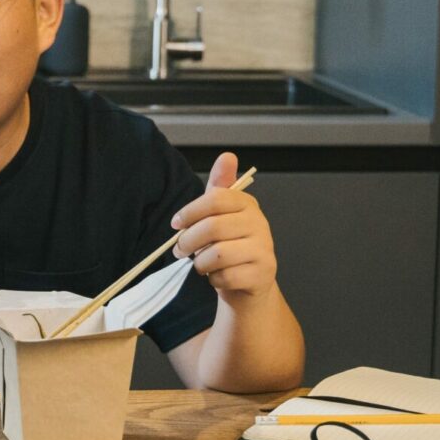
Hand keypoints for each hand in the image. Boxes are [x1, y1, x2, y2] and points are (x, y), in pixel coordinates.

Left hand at [170, 151, 278, 300]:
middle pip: (213, 227)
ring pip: (218, 254)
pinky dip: (214, 279)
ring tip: (199, 264)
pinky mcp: (262, 274)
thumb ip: (219, 187)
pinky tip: (216, 276)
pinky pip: (227, 276)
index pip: (215, 199)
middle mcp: (259, 224)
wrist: (249, 283)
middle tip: (179, 250)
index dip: (190, 211)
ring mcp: (264, 249)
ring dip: (200, 262)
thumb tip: (228, 157)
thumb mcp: (222, 214)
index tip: (176, 224)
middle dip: (188, 241)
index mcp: (247, 204)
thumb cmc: (230, 245)